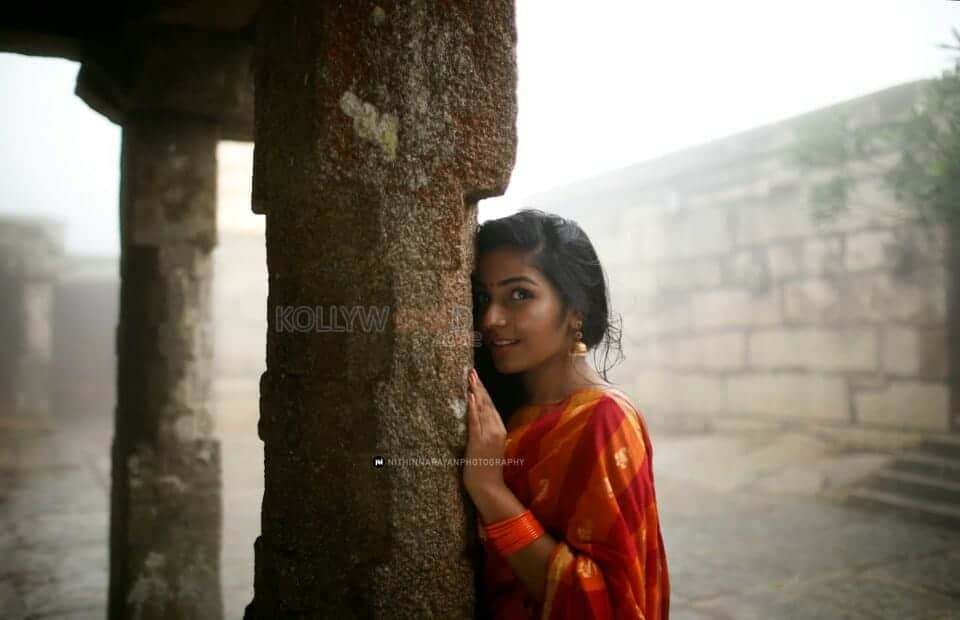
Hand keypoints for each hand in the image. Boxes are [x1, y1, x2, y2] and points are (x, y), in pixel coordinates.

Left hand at [463, 367, 507, 497]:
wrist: (488, 487)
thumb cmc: (486, 470)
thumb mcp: (490, 447)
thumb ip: (487, 433)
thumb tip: (480, 421)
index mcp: (500, 431)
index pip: (492, 407)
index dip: (484, 392)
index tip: (478, 379)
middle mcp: (496, 430)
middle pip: (488, 404)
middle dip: (479, 387)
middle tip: (472, 372)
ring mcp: (488, 435)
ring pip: (482, 409)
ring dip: (476, 392)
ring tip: (470, 378)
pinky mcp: (478, 442)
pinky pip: (475, 421)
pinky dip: (473, 408)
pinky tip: (470, 397)